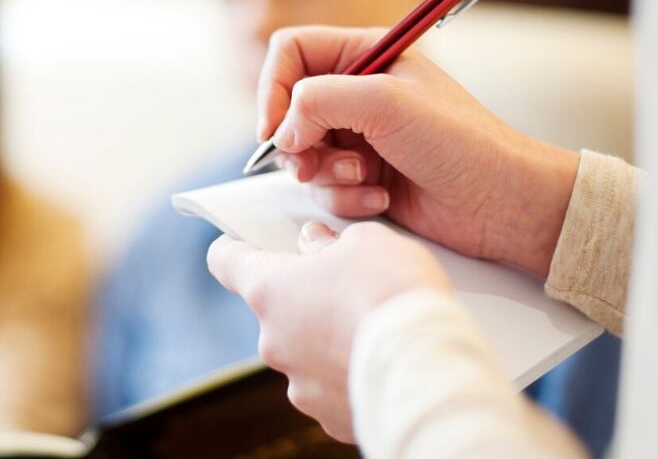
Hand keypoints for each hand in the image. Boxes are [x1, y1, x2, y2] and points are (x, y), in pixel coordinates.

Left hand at [208, 220, 448, 442]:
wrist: (430, 366)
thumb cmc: (393, 292)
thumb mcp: (366, 241)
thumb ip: (331, 241)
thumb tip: (316, 244)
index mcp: (269, 290)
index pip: (227, 262)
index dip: (232, 249)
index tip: (238, 245)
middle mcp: (273, 342)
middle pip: (276, 311)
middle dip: (306, 298)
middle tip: (347, 288)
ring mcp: (299, 385)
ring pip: (306, 353)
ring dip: (329, 340)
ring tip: (373, 330)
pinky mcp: (329, 417)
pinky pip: (333, 388)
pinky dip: (351, 375)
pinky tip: (382, 363)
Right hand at [258, 26, 578, 276]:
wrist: (500, 202)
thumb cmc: (461, 142)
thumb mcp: (385, 102)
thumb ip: (318, 100)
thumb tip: (280, 131)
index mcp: (366, 55)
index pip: (291, 52)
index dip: (272, 87)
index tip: (273, 127)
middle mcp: (357, 93)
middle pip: (287, 108)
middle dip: (297, 142)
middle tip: (312, 163)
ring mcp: (358, 137)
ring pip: (301, 154)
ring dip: (325, 174)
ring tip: (364, 179)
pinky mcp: (362, 177)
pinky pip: (324, 188)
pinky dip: (345, 197)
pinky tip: (381, 199)